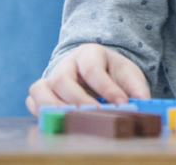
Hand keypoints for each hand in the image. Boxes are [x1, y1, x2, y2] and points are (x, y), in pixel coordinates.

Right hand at [25, 43, 149, 114]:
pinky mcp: (42, 93)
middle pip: (62, 79)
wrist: (98, 71)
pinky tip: (56, 122)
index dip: (106, 88)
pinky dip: (40, 112)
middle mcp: (66, 64)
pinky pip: (32, 101)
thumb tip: (143, 103)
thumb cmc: (113, 73)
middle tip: (93, 114)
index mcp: (89, 53)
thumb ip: (136, 88)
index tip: (121, 103)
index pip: (93, 69)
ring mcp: (51, 78)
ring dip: (52, 107)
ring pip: (40, 89)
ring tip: (68, 120)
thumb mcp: (128, 74)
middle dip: (77, 99)